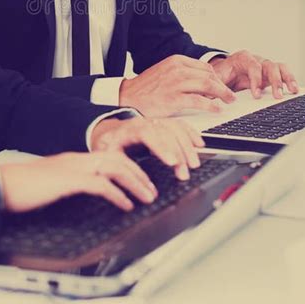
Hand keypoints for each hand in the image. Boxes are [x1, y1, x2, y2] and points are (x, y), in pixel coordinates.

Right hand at [0, 151, 157, 213]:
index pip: (109, 156)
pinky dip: (117, 194)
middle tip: (152, 189)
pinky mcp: (66, 181)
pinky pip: (99, 184)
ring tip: (147, 197)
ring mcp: (72, 168)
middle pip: (117, 158)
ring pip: (113, 167)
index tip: (142, 181)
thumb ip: (69, 185)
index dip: (129, 167)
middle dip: (139, 173)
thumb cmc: (20, 188)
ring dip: (134, 182)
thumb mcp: (52, 185)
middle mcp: (76, 160)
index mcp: (73, 160)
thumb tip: (87, 193)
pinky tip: (125, 205)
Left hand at [90, 116, 204, 180]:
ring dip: (188, 146)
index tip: (172, 162)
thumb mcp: (105, 154)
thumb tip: (131, 181)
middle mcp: (145, 123)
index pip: (148, 134)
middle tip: (184, 172)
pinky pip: (180, 125)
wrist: (106, 131)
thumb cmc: (107, 144)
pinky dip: (191, 134)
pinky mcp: (162, 124)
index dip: (162, 147)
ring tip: (194, 164)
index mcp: (129, 129)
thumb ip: (117, 164)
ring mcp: (155, 122)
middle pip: (166, 132)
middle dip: (179, 153)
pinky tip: (199, 144)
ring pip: (176, 128)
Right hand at [119, 54, 235, 117]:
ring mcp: (175, 83)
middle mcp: (177, 69)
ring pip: (207, 85)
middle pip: (209, 75)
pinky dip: (211, 105)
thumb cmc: (146, 88)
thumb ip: (182, 73)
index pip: (205, 67)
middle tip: (230, 95)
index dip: (217, 77)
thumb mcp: (165, 72)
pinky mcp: (174, 99)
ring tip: (228, 100)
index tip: (222, 85)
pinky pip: (199, 101)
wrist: (127, 98)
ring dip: (222, 94)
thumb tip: (203, 80)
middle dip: (223, 86)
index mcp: (176, 61)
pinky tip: (216, 109)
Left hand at [210, 50, 298, 98]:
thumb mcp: (216, 77)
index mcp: (242, 58)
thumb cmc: (222, 73)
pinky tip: (293, 89)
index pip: (253, 66)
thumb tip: (215, 95)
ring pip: (279, 67)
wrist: (224, 72)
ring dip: (286, 79)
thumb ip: (217, 84)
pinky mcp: (270, 74)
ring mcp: (264, 67)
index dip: (256, 80)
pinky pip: (283, 73)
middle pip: (269, 65)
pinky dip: (289, 80)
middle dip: (274, 81)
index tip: (256, 94)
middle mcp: (256, 60)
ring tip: (292, 90)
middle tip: (277, 96)